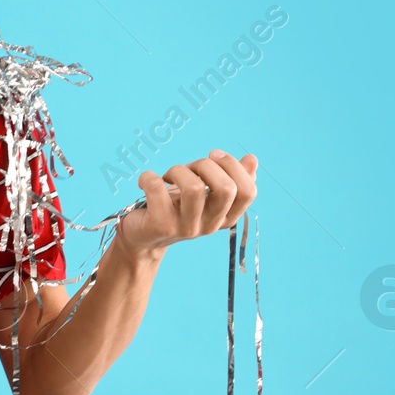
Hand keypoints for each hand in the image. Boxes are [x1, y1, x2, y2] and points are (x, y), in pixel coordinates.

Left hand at [113, 149, 259, 257]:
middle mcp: (210, 225)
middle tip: (189, 167)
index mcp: (226, 217)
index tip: (213, 155)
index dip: (233, 167)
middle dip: (206, 165)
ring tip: (168, 175)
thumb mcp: (204, 194)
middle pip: (226, 188)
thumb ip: (230, 179)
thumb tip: (252, 159)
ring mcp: (186, 228)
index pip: (248, 192)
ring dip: (178, 170)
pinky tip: (146, 180)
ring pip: (193, 187)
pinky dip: (148, 176)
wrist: (142, 238)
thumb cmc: (176, 209)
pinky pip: (156, 188)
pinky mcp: (161, 225)